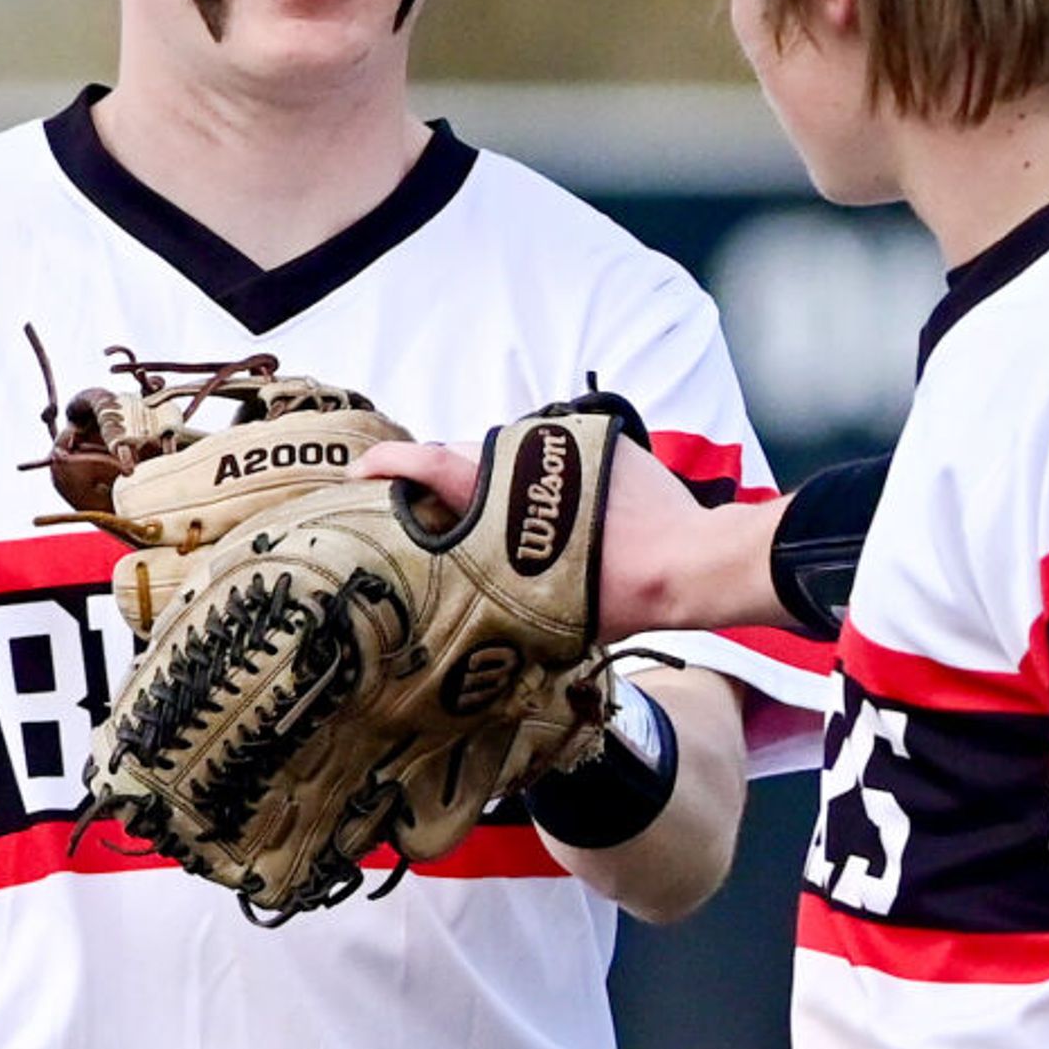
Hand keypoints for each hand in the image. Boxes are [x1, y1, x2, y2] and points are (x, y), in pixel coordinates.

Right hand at [356, 434, 763, 636]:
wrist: (688, 564)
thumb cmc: (614, 595)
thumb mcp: (538, 605)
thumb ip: (499, 579)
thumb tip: (469, 588)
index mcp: (502, 495)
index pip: (430, 463)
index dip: (390, 464)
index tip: (360, 472)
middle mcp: (528, 459)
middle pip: (467, 458)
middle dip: (444, 481)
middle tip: (438, 516)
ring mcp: (567, 446)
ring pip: (513, 455)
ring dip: (502, 482)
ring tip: (511, 522)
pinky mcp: (604, 443)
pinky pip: (557, 454)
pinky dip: (549, 477)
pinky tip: (564, 511)